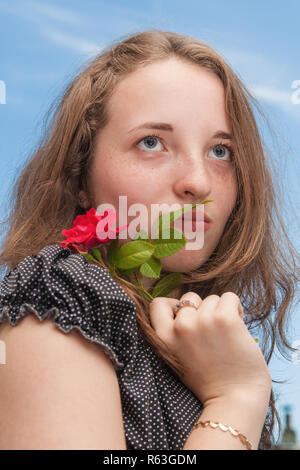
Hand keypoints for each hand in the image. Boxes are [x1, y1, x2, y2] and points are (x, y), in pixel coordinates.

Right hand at [149, 291, 271, 405]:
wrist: (234, 401)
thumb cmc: (209, 382)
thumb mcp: (177, 358)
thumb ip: (174, 334)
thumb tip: (182, 306)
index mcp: (163, 338)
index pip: (158, 303)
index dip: (174, 306)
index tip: (188, 317)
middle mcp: (180, 327)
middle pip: (189, 298)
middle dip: (202, 309)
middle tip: (212, 331)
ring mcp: (202, 321)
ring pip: (212, 299)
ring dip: (221, 311)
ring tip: (227, 334)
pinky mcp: (224, 318)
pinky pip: (230, 297)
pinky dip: (237, 308)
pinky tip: (238, 325)